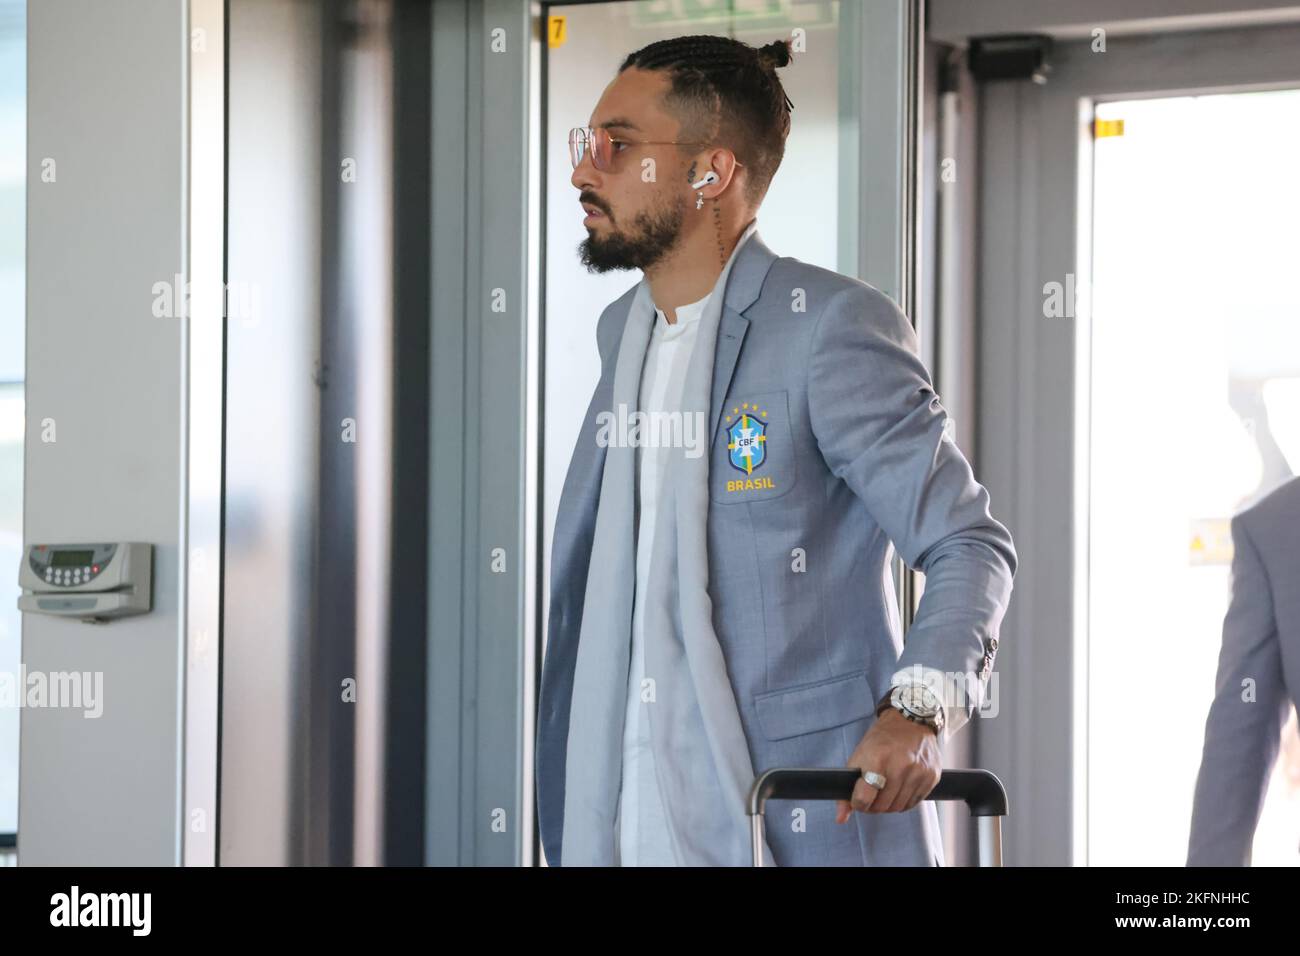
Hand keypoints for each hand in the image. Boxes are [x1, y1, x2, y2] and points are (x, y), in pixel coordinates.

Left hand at [835, 708, 941, 822]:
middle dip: (873, 805)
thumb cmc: (882, 739)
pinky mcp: (932, 776)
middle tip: (873, 795)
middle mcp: (900, 766)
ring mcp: (918, 772)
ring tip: (886, 791)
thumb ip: (848, 787)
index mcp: (877, 758)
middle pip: (882, 806)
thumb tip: (841, 818)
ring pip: (898, 807)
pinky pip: (914, 803)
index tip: (858, 799)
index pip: (864, 798)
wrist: (911, 720)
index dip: (858, 803)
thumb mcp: (860, 755)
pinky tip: (900, 788)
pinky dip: (904, 800)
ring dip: (889, 805)